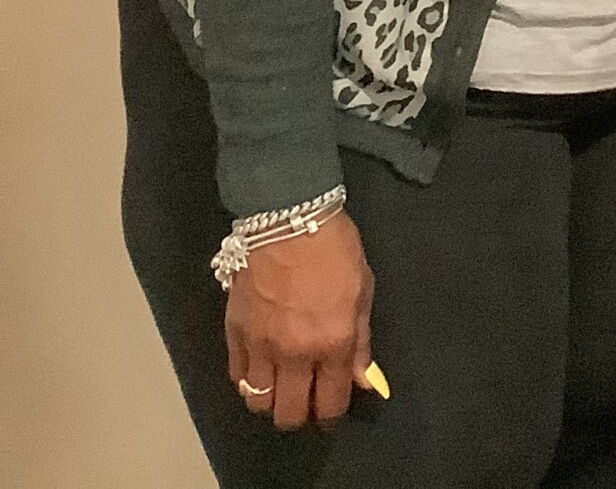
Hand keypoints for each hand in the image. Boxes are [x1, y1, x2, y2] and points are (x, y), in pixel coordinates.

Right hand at [226, 211, 373, 430]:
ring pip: (257, 401)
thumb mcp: (363, 292)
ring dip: (271, 402)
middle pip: (287, 413)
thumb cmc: (336, 251)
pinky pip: (237, 376)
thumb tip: (362, 381)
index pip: (329, 402)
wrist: (288, 218)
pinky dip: (249, 381)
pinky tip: (261, 370)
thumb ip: (361, 342)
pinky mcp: (233, 334)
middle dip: (299, 416)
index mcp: (332, 342)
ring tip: (282, 388)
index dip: (330, 416)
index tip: (331, 414)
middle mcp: (294, 353)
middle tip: (305, 404)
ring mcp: (259, 346)